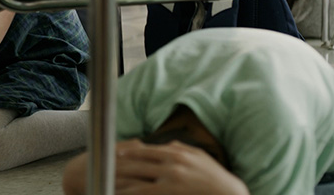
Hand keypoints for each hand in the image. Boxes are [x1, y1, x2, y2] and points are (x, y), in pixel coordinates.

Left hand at [115, 140, 248, 194]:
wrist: (230, 194)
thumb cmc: (215, 176)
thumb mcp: (199, 156)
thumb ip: (181, 149)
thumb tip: (166, 144)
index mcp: (176, 154)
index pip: (146, 151)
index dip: (129, 152)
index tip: (115, 153)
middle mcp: (171, 166)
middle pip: (138, 165)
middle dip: (120, 167)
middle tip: (104, 168)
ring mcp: (170, 182)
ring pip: (139, 183)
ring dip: (122, 185)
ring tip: (108, 186)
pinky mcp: (171, 194)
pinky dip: (134, 194)